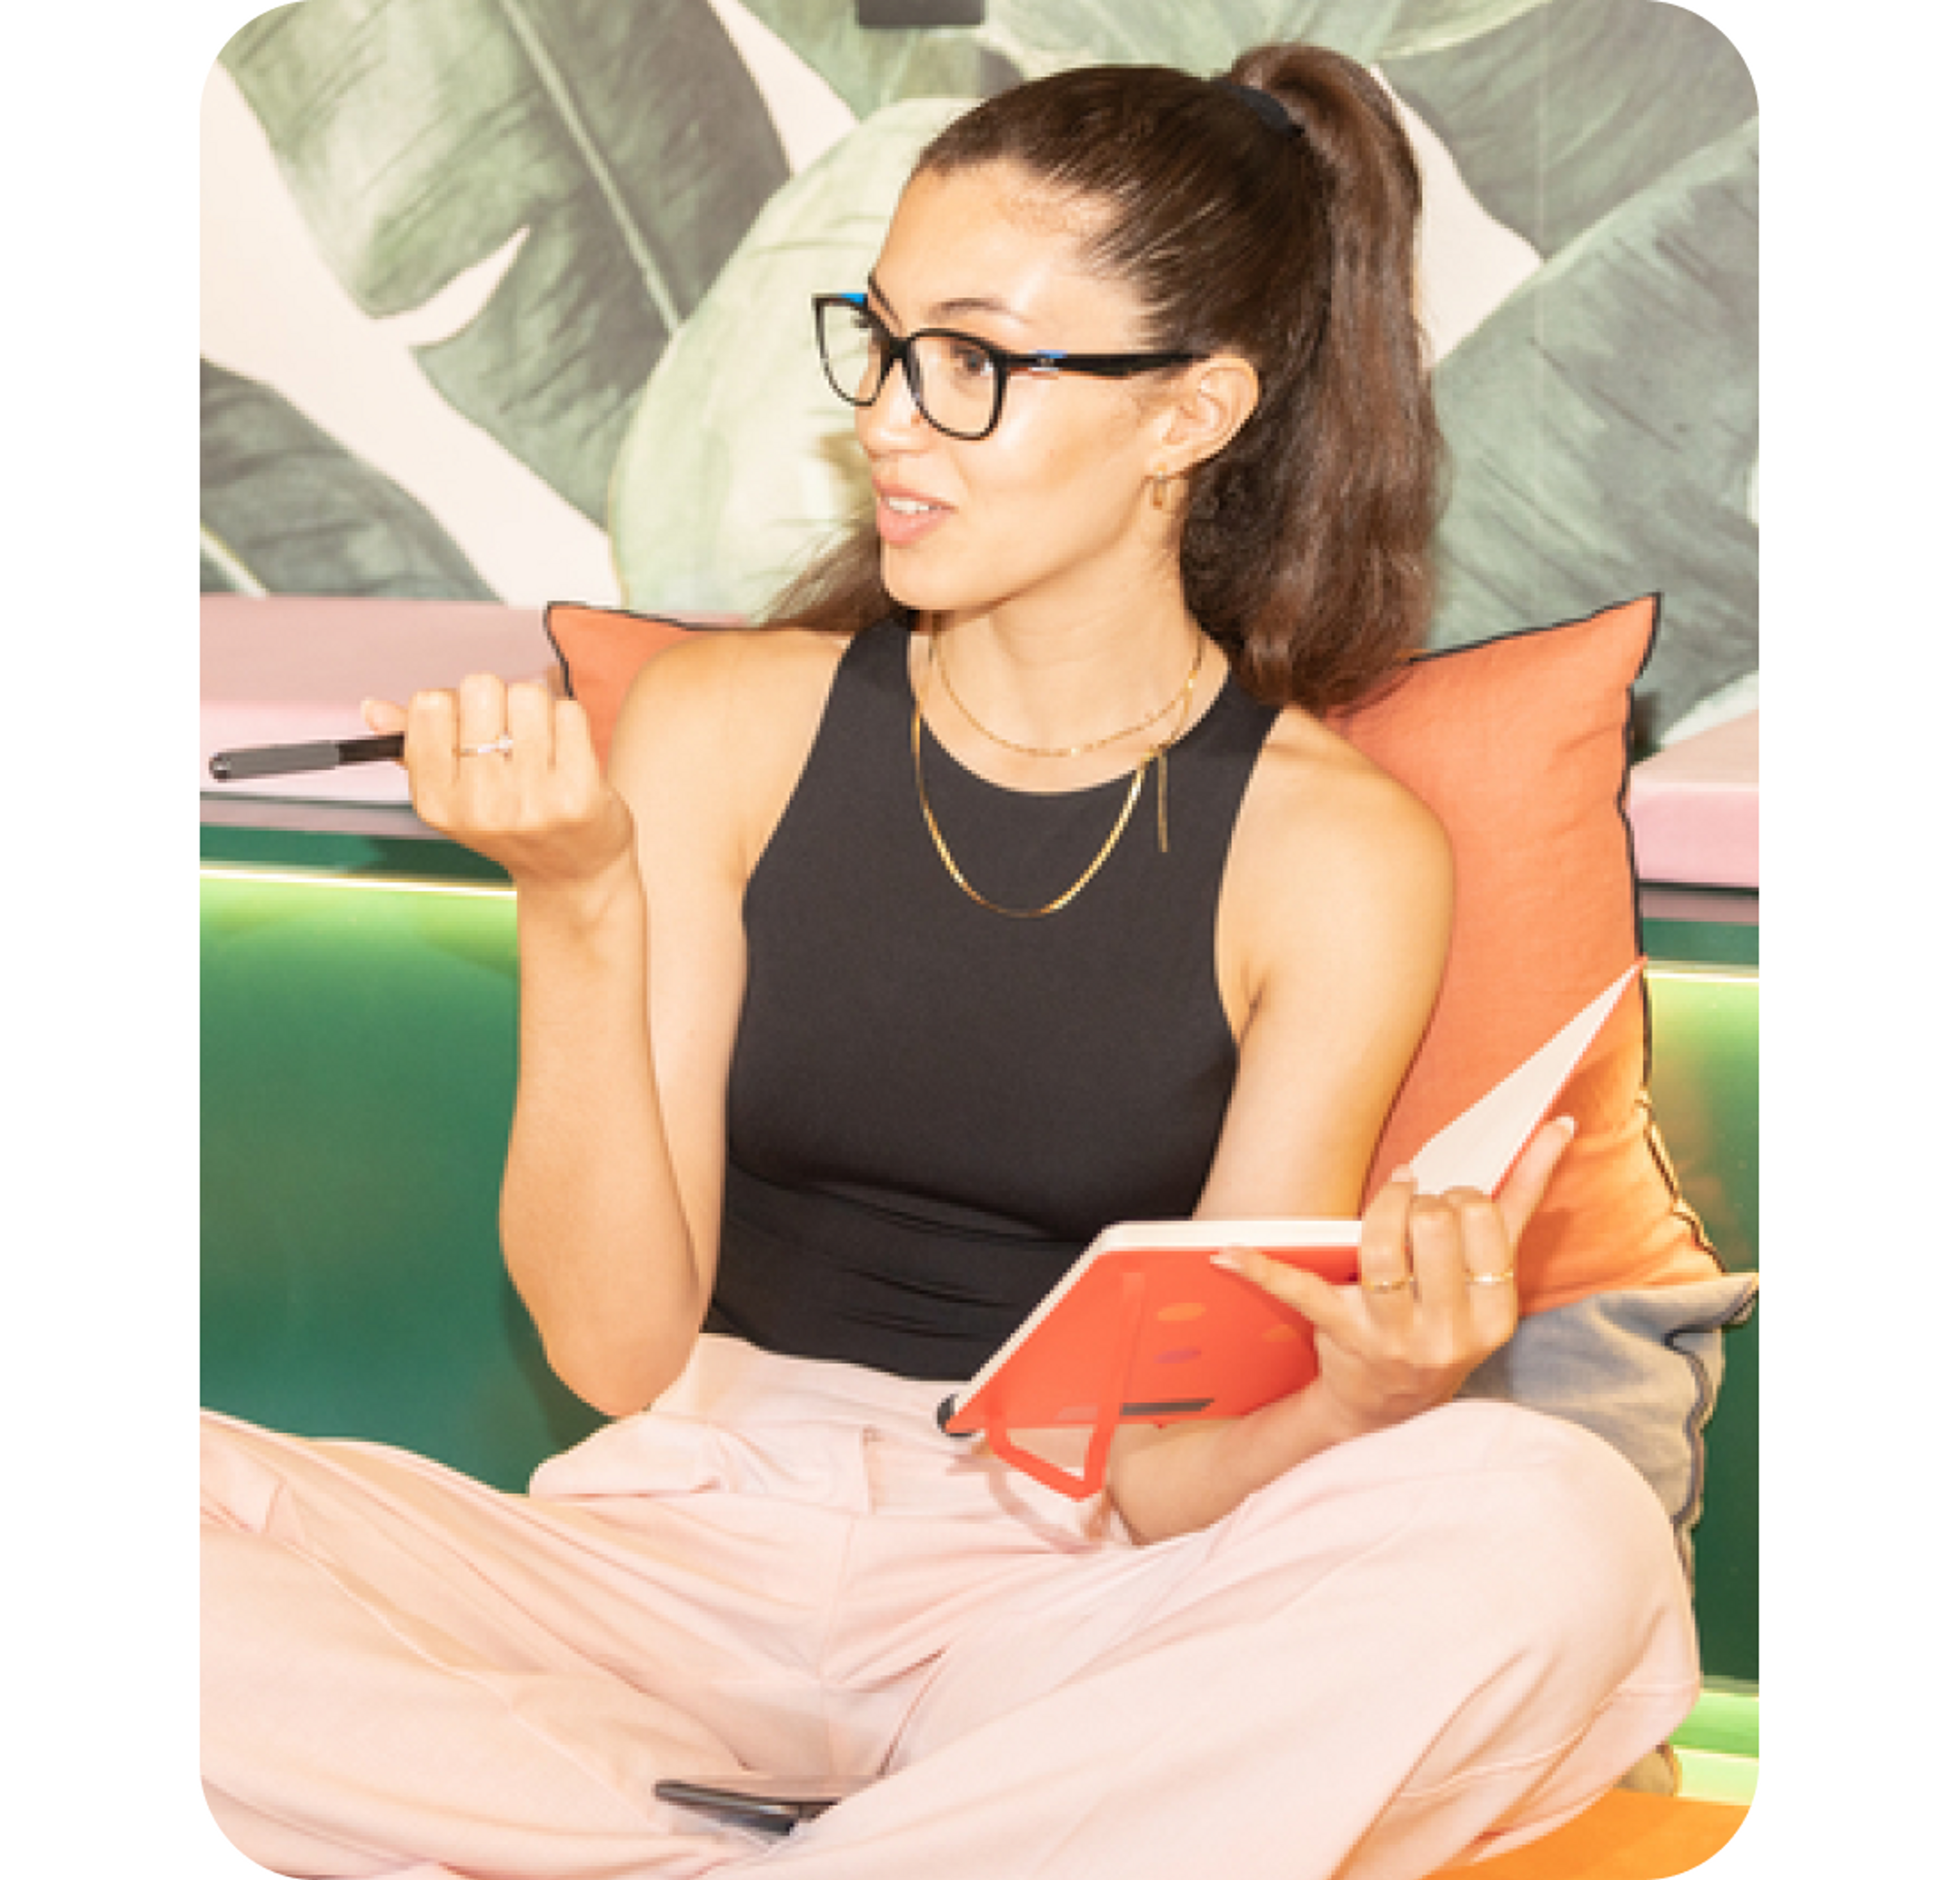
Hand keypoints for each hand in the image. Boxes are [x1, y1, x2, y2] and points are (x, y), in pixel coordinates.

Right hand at [362, 675, 634, 889]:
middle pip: (481, 688)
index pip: (429, 705)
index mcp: (435, 801)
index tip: (471, 730)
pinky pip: (568, 712)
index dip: (455, 704)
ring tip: (540, 745)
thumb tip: (373, 708)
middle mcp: (479, 805)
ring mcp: (530, 801)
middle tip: (511, 736)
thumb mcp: (454, 794)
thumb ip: (414, 748)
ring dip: (536, 708)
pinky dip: (568, 721)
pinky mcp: (578, 794)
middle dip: (498, 700)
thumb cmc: (510, 821)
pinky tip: (568, 754)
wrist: (572, 874)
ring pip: (528, 694)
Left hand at [1213, 1117, 1574, 1443]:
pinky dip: (1260, 1268)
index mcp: (1495, 1313)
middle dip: (1423, 1199)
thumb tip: (1558, 1125)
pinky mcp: (1342, 1339)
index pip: (1485, 1219)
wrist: (1389, 1412)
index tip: (1451, 1196)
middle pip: (1437, 1224)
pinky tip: (1225, 1253)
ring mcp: (1396, 1338)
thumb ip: (1521, 1205)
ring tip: (1389, 1199)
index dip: (1461, 1194)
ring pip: (1384, 1244)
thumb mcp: (1489, 1281)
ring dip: (1382, 1207)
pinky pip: (1300, 1292)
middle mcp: (1451, 1331)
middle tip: (1414, 1206)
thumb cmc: (1442, 1323)